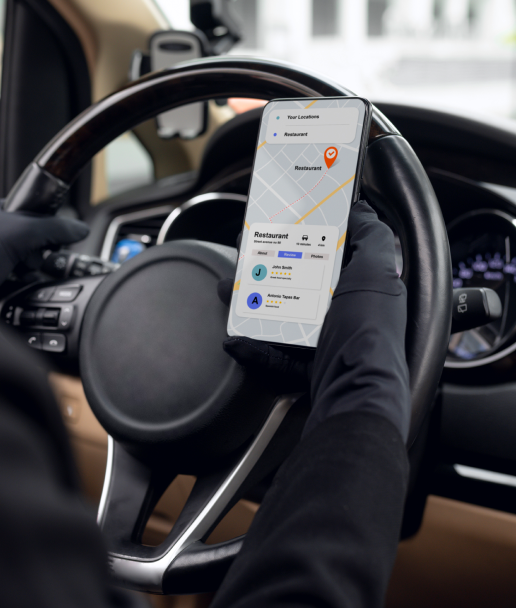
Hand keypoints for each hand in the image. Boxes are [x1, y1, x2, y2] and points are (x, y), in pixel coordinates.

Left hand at [0, 200, 88, 309]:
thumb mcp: (24, 234)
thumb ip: (55, 229)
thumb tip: (79, 229)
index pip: (19, 209)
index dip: (36, 221)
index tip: (46, 234)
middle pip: (19, 235)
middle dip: (30, 248)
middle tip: (31, 255)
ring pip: (13, 255)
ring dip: (24, 265)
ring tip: (23, 269)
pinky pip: (6, 273)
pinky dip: (15, 278)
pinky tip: (17, 280)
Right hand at [219, 201, 408, 440]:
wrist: (355, 396)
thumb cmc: (369, 336)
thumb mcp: (376, 274)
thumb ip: (372, 238)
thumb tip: (362, 211)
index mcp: (363, 288)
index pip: (333, 254)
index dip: (307, 236)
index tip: (282, 223)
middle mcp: (347, 314)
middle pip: (301, 282)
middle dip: (269, 268)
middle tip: (246, 256)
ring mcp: (327, 343)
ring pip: (283, 316)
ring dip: (253, 303)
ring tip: (231, 291)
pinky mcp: (309, 370)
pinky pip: (275, 355)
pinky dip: (254, 347)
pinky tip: (237, 338)